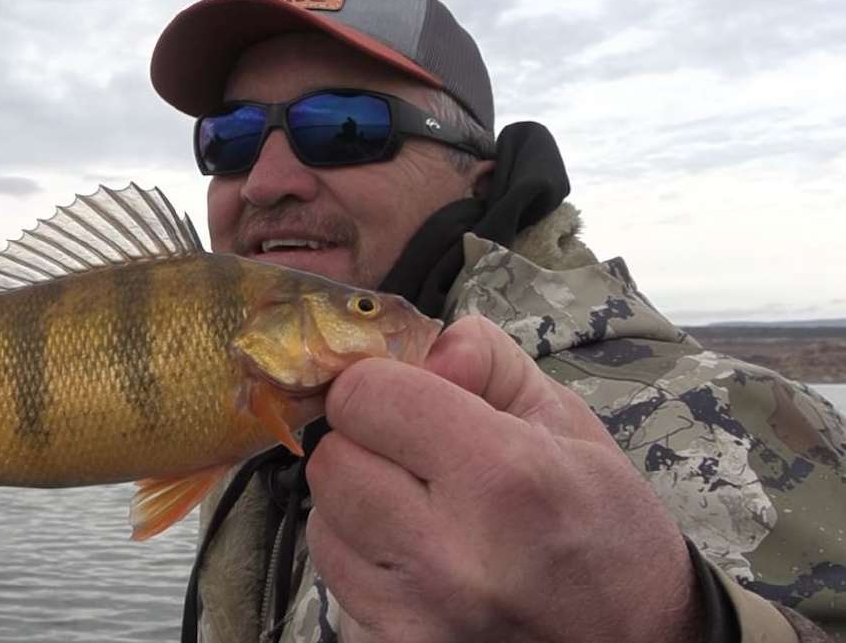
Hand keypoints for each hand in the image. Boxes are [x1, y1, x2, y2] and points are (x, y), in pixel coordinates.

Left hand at [306, 316, 700, 642]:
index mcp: (502, 476)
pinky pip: (337, 578)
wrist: (635, 641)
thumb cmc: (605, 527)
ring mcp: (416, 612)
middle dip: (364, 441)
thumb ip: (487, 361)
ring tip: (418, 507)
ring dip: (357, 501)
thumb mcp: (567, 421)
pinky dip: (361, 555)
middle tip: (412, 453)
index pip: (364, 397)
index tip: (406, 395)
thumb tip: (422, 346)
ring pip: (322, 521)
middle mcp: (450, 552)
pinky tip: (413, 553)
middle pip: (331, 460)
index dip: (381, 384)